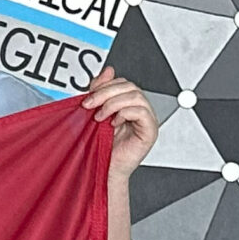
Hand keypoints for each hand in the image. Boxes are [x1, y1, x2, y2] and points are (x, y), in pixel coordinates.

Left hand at [81, 66, 157, 180]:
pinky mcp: (150, 131)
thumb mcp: (95, 112)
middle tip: (89, 105)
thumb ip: (100, 91)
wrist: (102, 169)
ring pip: (136, 96)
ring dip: (112, 104)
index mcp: (128, 104)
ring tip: (99, 117)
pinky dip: (124, 114)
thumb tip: (107, 70)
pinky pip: (142, 112)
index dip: (105, 85)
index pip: (122, 83)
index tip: (88, 97)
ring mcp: (147, 120)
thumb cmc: (99, 146)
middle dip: (105, 93)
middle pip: (129, 86)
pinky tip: (113, 124)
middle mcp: (139, 110)